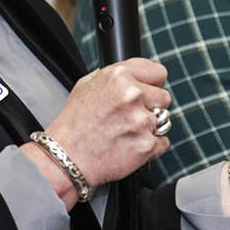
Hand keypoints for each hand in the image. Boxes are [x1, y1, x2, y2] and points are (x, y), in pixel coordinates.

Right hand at [24, 59, 170, 209]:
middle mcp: (132, 95)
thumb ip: (115, 76)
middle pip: (164, 97)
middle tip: (130, 117)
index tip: (146, 92)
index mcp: (119, 76)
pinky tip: (129, 145)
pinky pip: (162, 142)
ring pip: (163, 121)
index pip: (158, 72)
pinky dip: (150, 146)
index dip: (151, 84)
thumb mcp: (86, 85)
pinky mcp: (147, 145)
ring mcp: (141, 121)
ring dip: (150, 127)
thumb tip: (136, 76)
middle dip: (150, 106)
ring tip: (126, 132)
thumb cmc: (73, 124)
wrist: (65, 157)